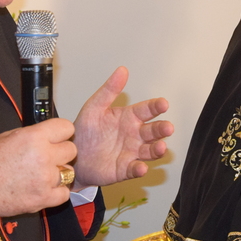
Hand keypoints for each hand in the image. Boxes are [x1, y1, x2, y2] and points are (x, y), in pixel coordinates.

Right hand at [0, 118, 76, 216]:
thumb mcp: (8, 136)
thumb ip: (33, 135)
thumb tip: (49, 136)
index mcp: (34, 137)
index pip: (66, 128)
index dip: (62, 133)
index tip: (58, 138)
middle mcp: (43, 156)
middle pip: (71, 150)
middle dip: (61, 153)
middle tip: (49, 158)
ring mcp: (45, 179)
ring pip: (69, 172)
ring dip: (59, 173)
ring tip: (43, 175)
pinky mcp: (43, 199)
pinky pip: (64, 193)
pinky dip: (56, 192)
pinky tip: (44, 188)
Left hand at [71, 67, 171, 188]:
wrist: (73, 155)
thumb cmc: (85, 131)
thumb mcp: (94, 107)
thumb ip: (109, 90)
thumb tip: (122, 71)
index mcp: (129, 117)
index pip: (147, 110)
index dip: (156, 106)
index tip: (163, 103)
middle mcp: (134, 135)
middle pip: (153, 131)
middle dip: (162, 129)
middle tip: (167, 127)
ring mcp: (132, 152)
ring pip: (150, 151)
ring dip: (157, 150)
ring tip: (160, 147)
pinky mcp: (125, 169)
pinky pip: (135, 169)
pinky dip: (139, 169)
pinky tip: (141, 167)